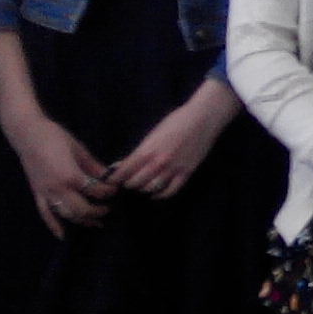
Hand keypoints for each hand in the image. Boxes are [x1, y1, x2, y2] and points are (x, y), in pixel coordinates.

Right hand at [6, 110, 112, 236]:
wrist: (27, 133)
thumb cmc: (54, 136)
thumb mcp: (79, 149)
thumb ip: (94, 166)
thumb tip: (109, 176)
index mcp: (71, 176)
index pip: (95, 190)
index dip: (109, 191)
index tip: (116, 189)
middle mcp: (58, 189)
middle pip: (82, 209)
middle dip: (98, 211)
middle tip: (109, 208)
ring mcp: (46, 193)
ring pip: (67, 215)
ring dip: (82, 221)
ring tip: (96, 223)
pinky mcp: (37, 193)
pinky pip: (45, 214)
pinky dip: (54, 226)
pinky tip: (62, 236)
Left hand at [103, 85, 238, 198]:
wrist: (203, 118)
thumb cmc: (176, 121)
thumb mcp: (153, 134)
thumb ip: (139, 152)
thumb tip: (121, 165)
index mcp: (147, 150)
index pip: (124, 171)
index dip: (114, 178)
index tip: (109, 181)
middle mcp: (158, 163)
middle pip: (135, 183)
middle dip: (127, 184)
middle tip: (125, 182)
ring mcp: (173, 170)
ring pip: (150, 189)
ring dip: (142, 188)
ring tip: (139, 185)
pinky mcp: (186, 173)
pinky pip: (170, 191)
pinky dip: (160, 195)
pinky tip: (155, 192)